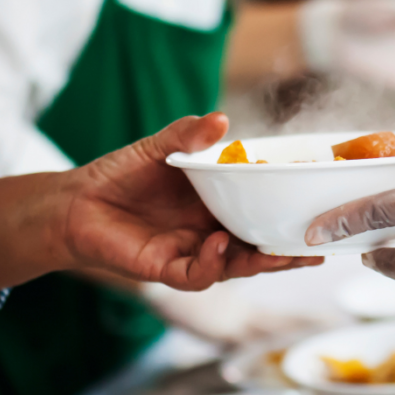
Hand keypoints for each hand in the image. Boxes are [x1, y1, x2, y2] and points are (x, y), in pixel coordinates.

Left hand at [59, 113, 322, 289]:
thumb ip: (188, 137)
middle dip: (288, 253)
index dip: (288, 217)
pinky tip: (219, 245)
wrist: (75, 202)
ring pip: (235, 267)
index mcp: (217, 207)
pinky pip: (195, 274)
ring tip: (280, 254)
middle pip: (258, 249)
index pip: (261, 215)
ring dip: (259, 263)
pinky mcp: (164, 269)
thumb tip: (222, 119)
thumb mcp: (159, 150)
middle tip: (318, 251)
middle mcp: (210, 234)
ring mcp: (190, 253)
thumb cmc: (120, 176)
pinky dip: (211, 264)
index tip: (319, 210)